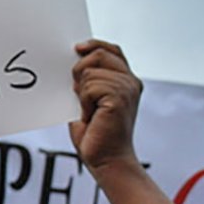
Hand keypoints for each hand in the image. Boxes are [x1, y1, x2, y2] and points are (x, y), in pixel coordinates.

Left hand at [67, 40, 143, 172]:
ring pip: (89, 72)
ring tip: (90, 111)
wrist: (105, 159)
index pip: (112, 50)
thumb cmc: (96, 134)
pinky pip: (89, 86)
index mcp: (126, 80)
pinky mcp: (118, 98)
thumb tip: (73, 62)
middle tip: (78, 93)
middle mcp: (131, 82)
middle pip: (99, 54)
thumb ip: (87, 81)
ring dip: (81, 92)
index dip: (94, 45)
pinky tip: (91, 115)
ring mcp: (127, 89)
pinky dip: (83, 101)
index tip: (77, 48)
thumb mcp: (88, 101)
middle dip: (80, 69)